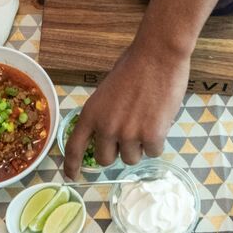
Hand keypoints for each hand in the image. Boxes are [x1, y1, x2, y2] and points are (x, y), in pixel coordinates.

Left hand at [63, 39, 188, 179]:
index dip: (72, 165)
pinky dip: (158, 141)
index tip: (72, 176)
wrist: (157, 56)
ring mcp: (129, 134)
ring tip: (147, 123)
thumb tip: (108, 136)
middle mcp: (106, 127)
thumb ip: (104, 115)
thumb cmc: (133, 67)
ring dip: (139, 147)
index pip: (74, 147)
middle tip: (128, 138)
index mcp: (90, 114)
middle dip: (116, 152)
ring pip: (131, 159)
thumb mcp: (106, 92)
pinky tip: (160, 121)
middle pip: (106, 160)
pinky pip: (153, 152)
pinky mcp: (152, 136)